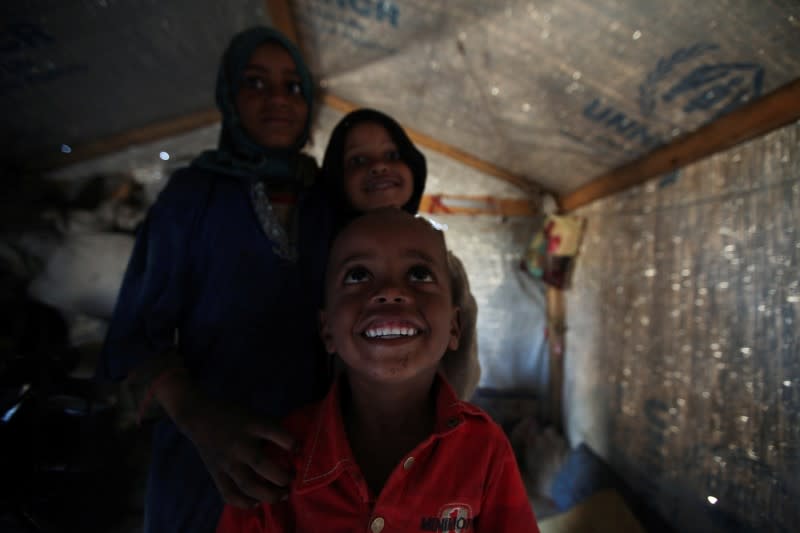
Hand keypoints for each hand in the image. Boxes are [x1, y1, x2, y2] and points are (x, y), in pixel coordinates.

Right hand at [154, 372, 294, 507]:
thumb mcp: (254, 414)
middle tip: (291, 480)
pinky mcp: (216, 472)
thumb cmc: (233, 414)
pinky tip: (256, 503)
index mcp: (251, 424)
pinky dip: (243, 502)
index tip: (299, 450)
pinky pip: (229, 493)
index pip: (275, 432)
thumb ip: (270, 429)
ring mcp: (226, 461)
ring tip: (281, 495)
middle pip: (262, 464)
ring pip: (247, 485)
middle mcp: (239, 444)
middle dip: (281, 476)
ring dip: (268, 494)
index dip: (291, 443)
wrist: (198, 416)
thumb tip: (293, 449)